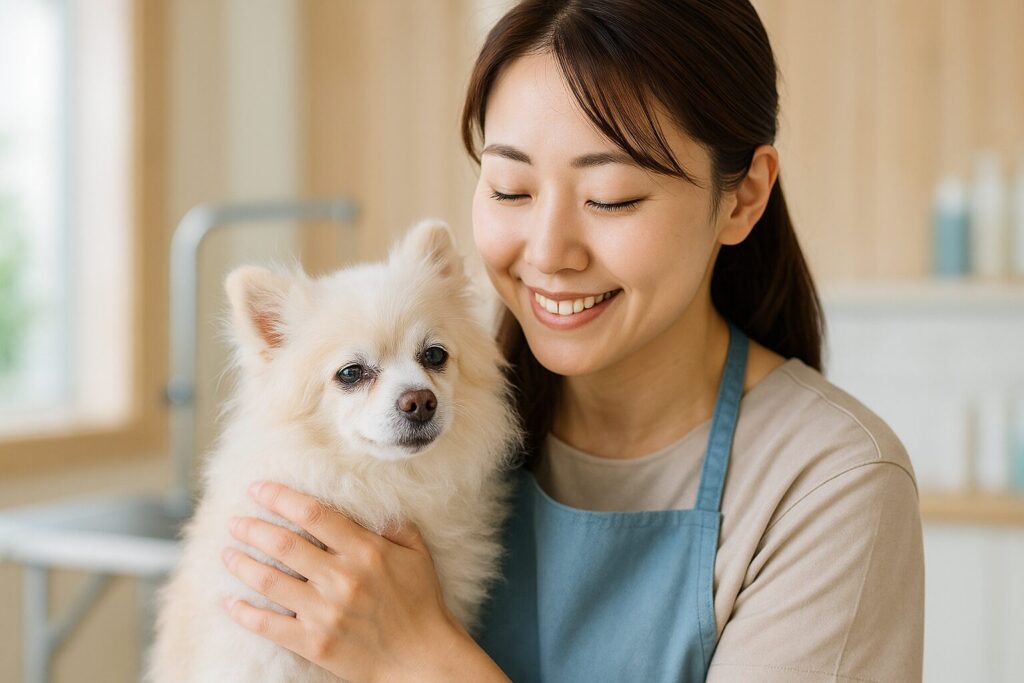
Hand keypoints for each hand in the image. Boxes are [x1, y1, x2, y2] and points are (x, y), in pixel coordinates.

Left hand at [220, 480, 463, 682]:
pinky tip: (229, 602)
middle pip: (284, 544)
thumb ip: (395, 526)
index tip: (258, 488)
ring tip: (227, 553)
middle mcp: (342, 578)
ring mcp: (325, 612)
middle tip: (234, 521)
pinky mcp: (314, 642)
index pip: (314, 514)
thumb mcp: (417, 555)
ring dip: (242, 563)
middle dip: (252, 528)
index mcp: (365, 551)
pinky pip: (268, 625)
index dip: (281, 497)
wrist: (422, 660)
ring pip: (269, 581)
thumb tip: (373, 505)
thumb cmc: (421, 604)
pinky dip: (244, 612)